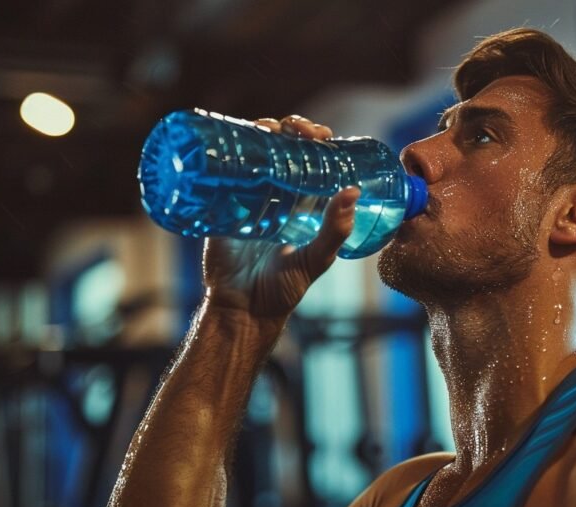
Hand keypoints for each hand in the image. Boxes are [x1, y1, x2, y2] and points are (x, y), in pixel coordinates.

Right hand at [202, 115, 358, 318]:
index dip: (317, 139)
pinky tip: (230, 140)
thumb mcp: (316, 260)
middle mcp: (278, 195)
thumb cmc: (283, 290)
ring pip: (254, 152)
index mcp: (305, 204)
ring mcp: (248, 197)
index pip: (314, 160)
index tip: (321, 134)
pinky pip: (222, 171)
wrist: (241, 309)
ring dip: (259, 131)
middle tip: (295, 129)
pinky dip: (226, 152)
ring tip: (266, 129)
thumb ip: (335, 231)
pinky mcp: (221, 204)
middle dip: (289, 128)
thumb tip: (354, 192)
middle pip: (283, 148)